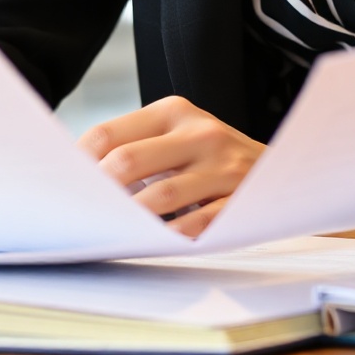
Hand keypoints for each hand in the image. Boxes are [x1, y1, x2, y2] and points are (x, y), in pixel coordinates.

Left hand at [79, 96, 263, 237]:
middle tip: (88, 215)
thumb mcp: (181, 136)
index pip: (107, 134)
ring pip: (160, 197)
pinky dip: (173, 238)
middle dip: (101, 194)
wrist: (289, 169)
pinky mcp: (241, 199)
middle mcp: (198, 132)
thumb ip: (139, 148)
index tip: (65, 187)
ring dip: (133, 222)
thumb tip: (80, 175)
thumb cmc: (215, 157)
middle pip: (127, 162)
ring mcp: (222, 165)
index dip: (79, 164)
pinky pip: (197, 224)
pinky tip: (160, 243)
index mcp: (173, 111)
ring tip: (118, 233)